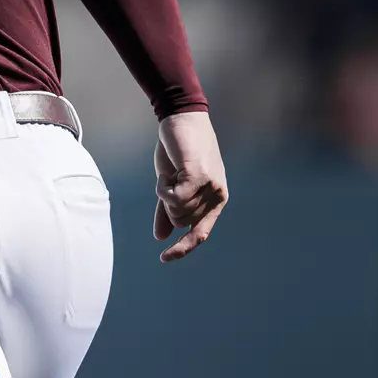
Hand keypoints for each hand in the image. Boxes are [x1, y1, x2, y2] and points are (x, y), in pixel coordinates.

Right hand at [152, 110, 228, 262]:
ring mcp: (210, 187)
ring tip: (170, 172)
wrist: (180, 119)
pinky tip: (166, 174)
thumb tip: (160, 237)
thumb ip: (167, 210)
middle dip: (165, 205)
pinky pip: (173, 198)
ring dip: (163, 192)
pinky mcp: (199, 177)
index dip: (182, 248)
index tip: (164, 258)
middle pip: (180, 221)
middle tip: (167, 181)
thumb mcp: (171, 184)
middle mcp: (217, 196)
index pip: (200, 233)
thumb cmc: (177, 150)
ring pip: (176, 210)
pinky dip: (162, 189)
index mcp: (214, 200)